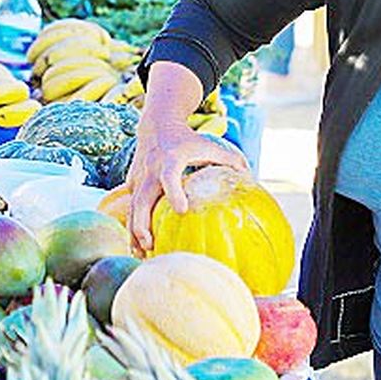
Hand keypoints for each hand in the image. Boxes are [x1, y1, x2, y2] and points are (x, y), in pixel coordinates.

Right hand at [127, 114, 248, 251]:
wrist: (157, 124)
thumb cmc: (188, 140)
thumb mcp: (209, 145)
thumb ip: (230, 161)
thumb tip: (250, 178)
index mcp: (171, 160)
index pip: (169, 176)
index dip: (174, 192)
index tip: (182, 210)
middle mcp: (151, 170)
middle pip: (141, 200)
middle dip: (142, 223)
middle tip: (150, 244)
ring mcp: (139, 177)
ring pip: (131, 208)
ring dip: (134, 232)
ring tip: (141, 254)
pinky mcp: (132, 182)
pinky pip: (130, 207)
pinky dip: (132, 226)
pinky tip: (139, 245)